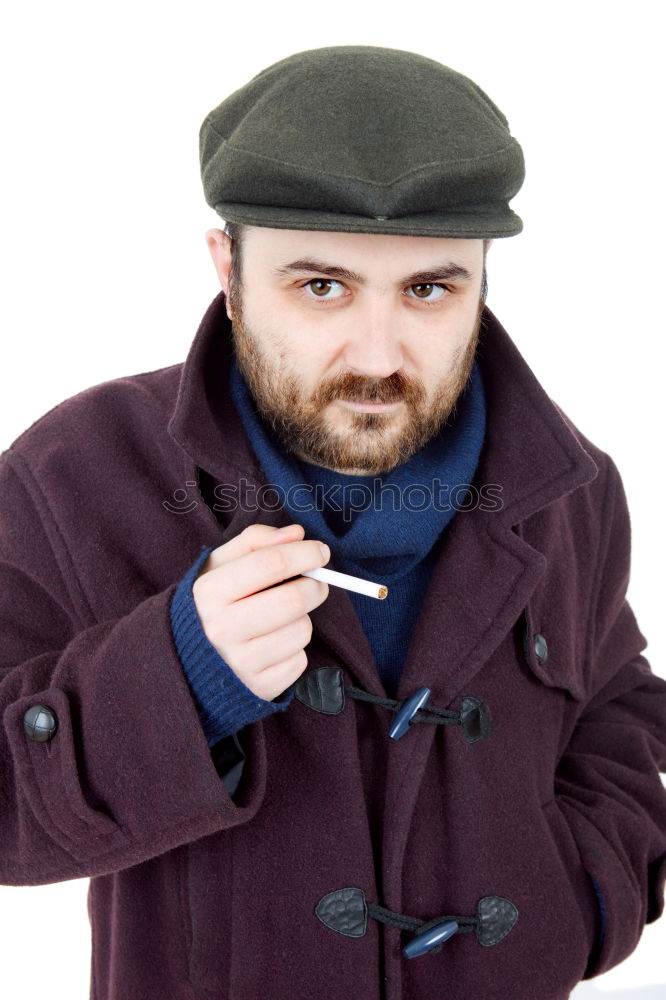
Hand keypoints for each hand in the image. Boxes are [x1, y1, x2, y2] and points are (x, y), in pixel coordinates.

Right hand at [191, 523, 329, 701]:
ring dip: (302, 619)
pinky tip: (274, 645)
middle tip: (315, 581)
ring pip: (302, 630)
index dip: (304, 554)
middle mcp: (221, 629)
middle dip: (315, 585)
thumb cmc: (212, 604)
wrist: (187, 661)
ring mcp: (240, 663)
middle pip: (293, 599)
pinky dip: (295, 650)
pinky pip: (300, 661)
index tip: (320, 551)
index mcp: (209, 592)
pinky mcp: (258, 687)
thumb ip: (256, 541)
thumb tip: (297, 534)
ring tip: (282, 618)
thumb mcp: (220, 566)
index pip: (271, 563)